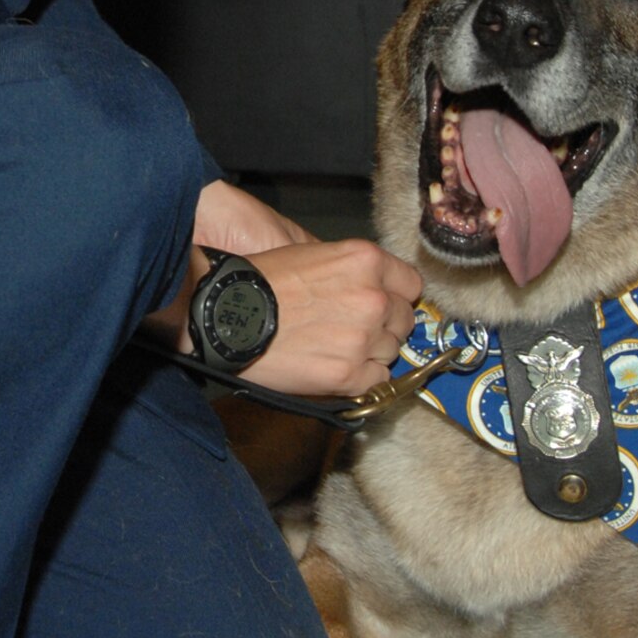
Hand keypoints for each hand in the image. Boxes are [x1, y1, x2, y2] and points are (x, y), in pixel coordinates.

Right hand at [144, 181, 420, 399]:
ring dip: (371, 352)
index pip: (410, 284)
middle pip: (404, 319)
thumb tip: (376, 290)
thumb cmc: (261, 281)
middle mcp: (374, 297)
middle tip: (351, 328)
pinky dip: (361, 379)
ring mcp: (364, 338)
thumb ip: (352, 272)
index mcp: (366, 260)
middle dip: (384, 325)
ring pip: (391, 351)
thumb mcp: (313, 256)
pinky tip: (336, 368)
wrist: (227, 315)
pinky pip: (377, 381)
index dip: (394, 295)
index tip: (381, 303)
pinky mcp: (349, 374)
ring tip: (335, 348)